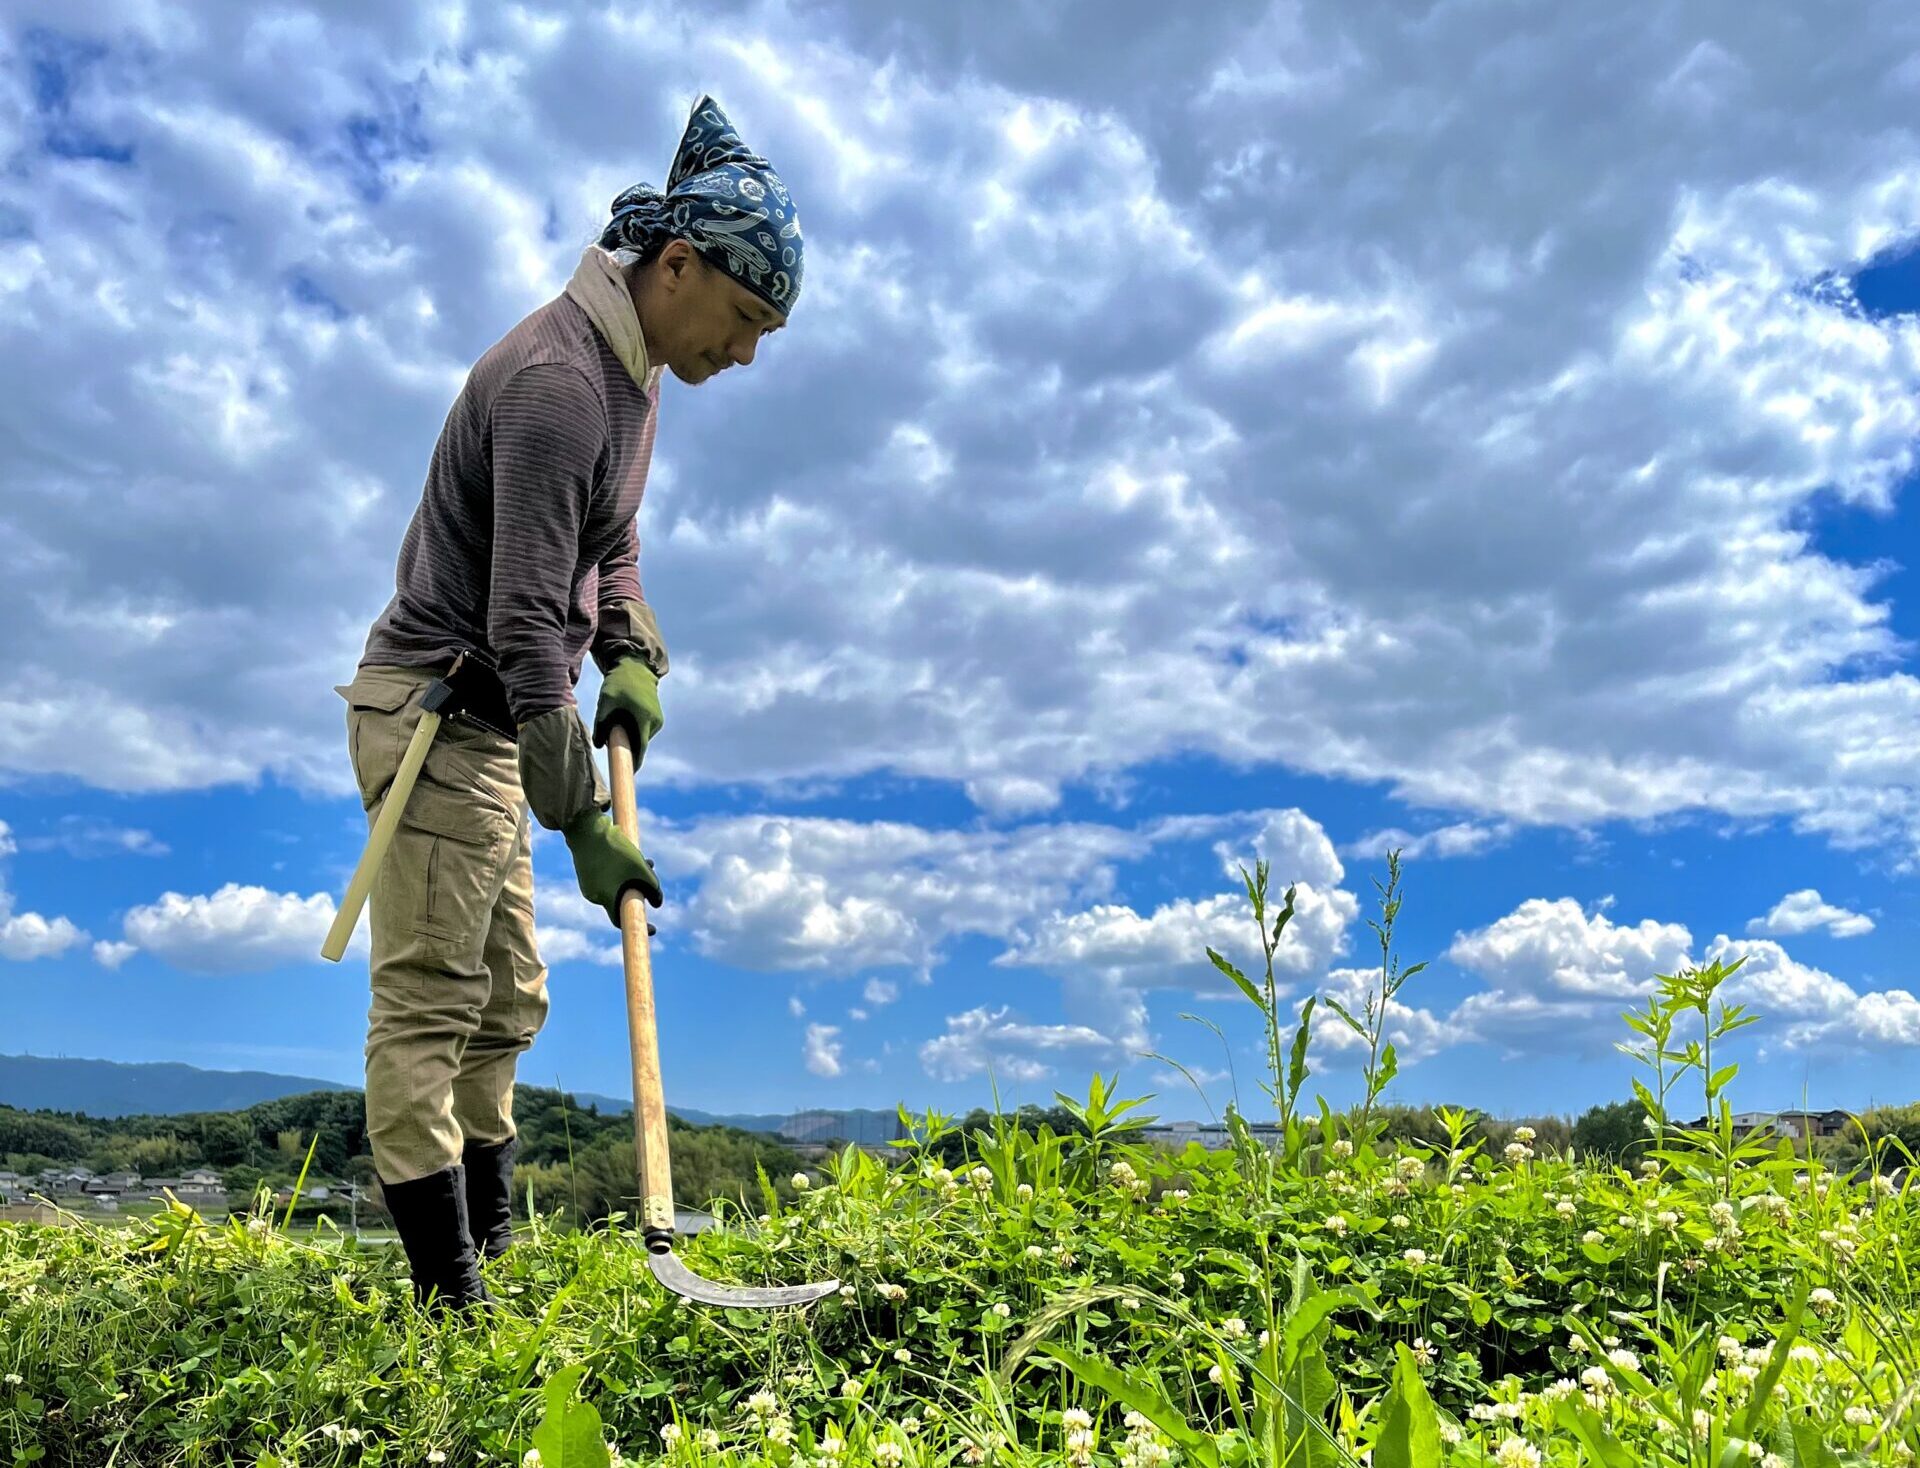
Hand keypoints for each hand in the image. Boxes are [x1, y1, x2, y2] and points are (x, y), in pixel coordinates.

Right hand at [562, 811, 662, 925]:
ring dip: (631, 874)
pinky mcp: (586, 872)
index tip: (654, 930)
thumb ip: (653, 889)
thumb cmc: (615, 850)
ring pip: (617, 884)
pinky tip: (624, 850)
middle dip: (640, 886)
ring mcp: (588, 884)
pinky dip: (619, 869)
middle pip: (623, 898)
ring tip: (642, 855)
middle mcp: (595, 896)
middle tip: (650, 867)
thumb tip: (657, 903)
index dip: (640, 925)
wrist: (586, 829)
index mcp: (606, 898)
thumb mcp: (641, 869)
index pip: (622, 920)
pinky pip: (607, 876)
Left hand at [592, 657, 662, 755]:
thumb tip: (598, 745)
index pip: (640, 748)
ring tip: (617, 723)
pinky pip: (644, 731)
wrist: (636, 666)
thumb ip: (601, 724)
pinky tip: (625, 718)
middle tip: (610, 742)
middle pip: (640, 744)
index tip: (628, 775)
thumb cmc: (619, 682)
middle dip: (627, 747)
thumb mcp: (605, 701)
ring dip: (630, 737)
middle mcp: (655, 721)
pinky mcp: (657, 718)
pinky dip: (634, 730)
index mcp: (644, 717)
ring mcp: (658, 720)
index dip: (634, 763)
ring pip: (642, 737)